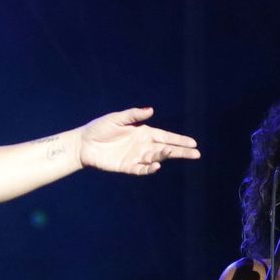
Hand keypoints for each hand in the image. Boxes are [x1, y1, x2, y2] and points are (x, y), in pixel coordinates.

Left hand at [77, 107, 200, 174]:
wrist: (83, 144)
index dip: (179, 140)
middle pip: (166, 149)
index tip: (193, 143)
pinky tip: (156, 166)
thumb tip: (151, 110)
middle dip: (181, 151)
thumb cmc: (100, 128)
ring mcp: (136, 157)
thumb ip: (134, 115)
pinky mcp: (127, 167)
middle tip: (196, 154)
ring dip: (165, 157)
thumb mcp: (117, 118)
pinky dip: (149, 169)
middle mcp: (143, 146)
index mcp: (143, 132)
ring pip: (155, 158)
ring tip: (172, 153)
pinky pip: (141, 170)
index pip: (166, 136)